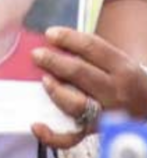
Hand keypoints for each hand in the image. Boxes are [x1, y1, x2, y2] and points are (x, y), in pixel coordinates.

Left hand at [31, 26, 146, 148]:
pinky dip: (53, 135)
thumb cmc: (121, 80)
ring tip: (44, 80)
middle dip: (55, 62)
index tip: (50, 34)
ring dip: (56, 91)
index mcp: (122, 69)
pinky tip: (37, 125)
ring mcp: (105, 115)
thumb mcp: (116, 61)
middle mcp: (116, 92)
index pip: (92, 48)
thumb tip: (52, 40)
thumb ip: (88, 52)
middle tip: (37, 54)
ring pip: (77, 104)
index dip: (68, 39)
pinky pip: (72, 137)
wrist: (146, 108)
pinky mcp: (93, 132)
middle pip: (81, 74)